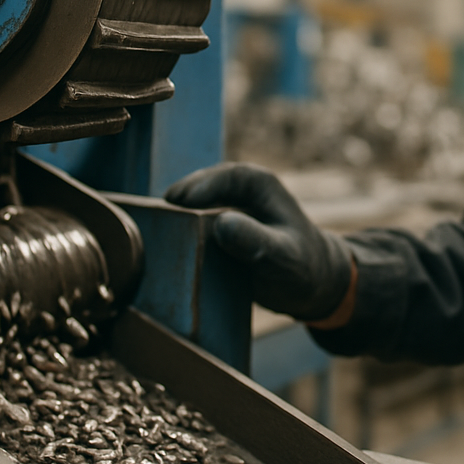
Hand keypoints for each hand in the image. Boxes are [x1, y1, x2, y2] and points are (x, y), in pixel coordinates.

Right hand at [164, 163, 352, 320]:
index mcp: (259, 185)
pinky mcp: (214, 233)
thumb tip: (222, 223)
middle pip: (200, 190)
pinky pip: (191, 231)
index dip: (200, 185)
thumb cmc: (304, 266)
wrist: (312, 286)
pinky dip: (178, 239)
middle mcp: (237, 193)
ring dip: (173, 222)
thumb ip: (256, 240)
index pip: (226, 176)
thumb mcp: (283, 256)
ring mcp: (223, 212)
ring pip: (190, 211)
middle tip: (153, 219)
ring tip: (150, 236)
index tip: (177, 200)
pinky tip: (162, 254)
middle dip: (176, 204)